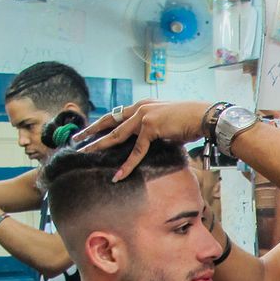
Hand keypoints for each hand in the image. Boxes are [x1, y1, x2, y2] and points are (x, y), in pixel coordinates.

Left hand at [74, 99, 212, 181]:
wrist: (203, 116)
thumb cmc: (190, 121)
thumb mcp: (166, 123)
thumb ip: (153, 129)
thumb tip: (147, 141)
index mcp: (142, 105)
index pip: (116, 115)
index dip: (101, 123)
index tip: (89, 131)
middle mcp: (139, 108)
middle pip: (109, 121)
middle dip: (91, 131)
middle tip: (76, 139)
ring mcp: (144, 116)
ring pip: (117, 135)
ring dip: (99, 145)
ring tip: (85, 154)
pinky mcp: (151, 127)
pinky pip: (136, 150)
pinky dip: (127, 164)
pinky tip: (118, 175)